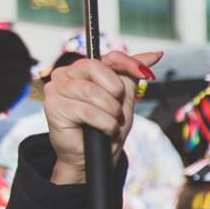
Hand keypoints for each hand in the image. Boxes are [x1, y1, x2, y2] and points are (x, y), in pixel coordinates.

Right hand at [44, 51, 161, 184]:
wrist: (96, 154)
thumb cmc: (106, 124)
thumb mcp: (124, 96)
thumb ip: (133, 73)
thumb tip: (156, 54)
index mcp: (83, 68)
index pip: (108, 57)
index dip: (129, 63)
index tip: (148, 74)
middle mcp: (66, 74)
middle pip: (96, 68)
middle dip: (115, 92)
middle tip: (117, 109)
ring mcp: (56, 88)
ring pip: (92, 92)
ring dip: (110, 111)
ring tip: (111, 121)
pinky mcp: (53, 106)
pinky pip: (87, 110)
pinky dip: (104, 123)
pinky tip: (105, 129)